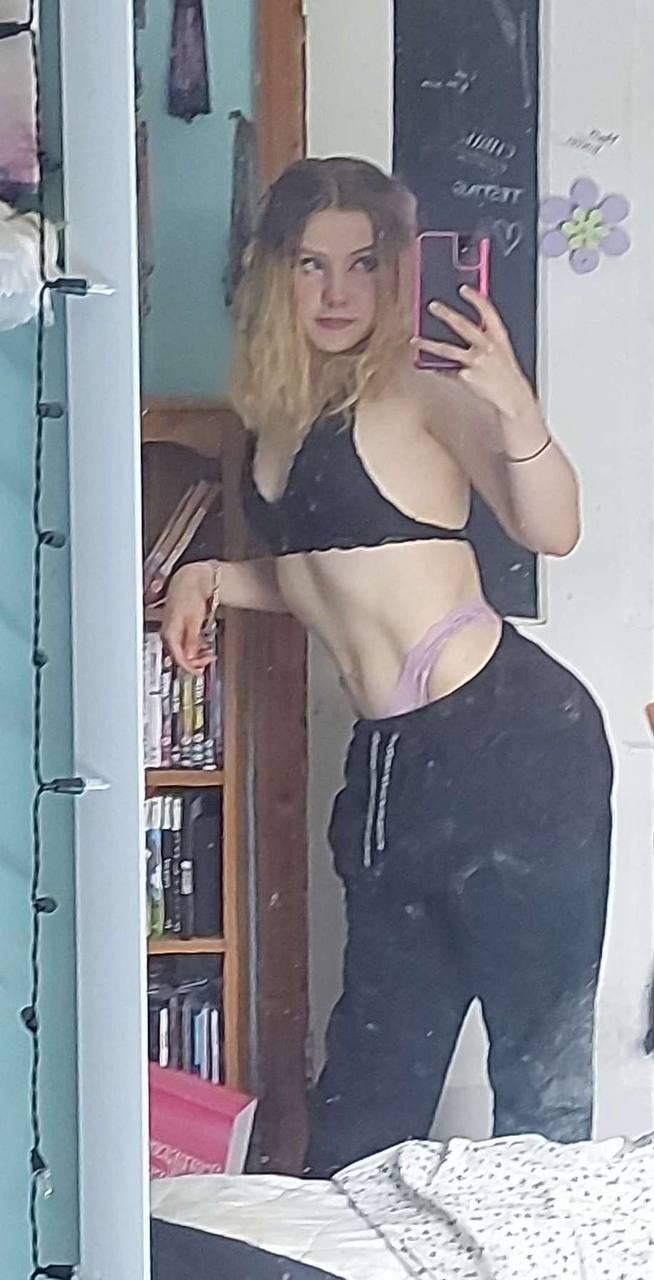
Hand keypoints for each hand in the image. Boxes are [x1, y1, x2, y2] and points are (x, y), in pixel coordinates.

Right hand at [160, 561, 216, 672]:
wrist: (189, 581)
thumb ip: (191, 640)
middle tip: (207, 662)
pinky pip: (183, 644)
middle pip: (179, 656)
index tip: (199, 672)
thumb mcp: (194, 620)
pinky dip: (194, 648)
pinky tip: (202, 647)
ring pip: (182, 651)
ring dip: (195, 656)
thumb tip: (191, 656)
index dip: (189, 667)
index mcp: (169, 632)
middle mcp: (168, 633)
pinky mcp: (177, 629)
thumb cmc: (189, 595)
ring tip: (208, 654)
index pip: (177, 657)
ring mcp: (172, 631)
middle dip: (194, 662)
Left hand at [412, 287, 536, 420]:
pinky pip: (447, 370)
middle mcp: (487, 347)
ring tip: (415, 340)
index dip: (475, 298)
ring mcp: (475, 362)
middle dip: (446, 314)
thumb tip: (464, 324)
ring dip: (427, 344)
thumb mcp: (502, 349)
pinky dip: (437, 368)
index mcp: (498, 337)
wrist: (512, 396)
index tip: (463, 289)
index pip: (487, 311)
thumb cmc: (505, 372)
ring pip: (446, 350)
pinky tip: (429, 366)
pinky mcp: (466, 377)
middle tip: (433, 306)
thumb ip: (487, 335)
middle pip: (462, 325)